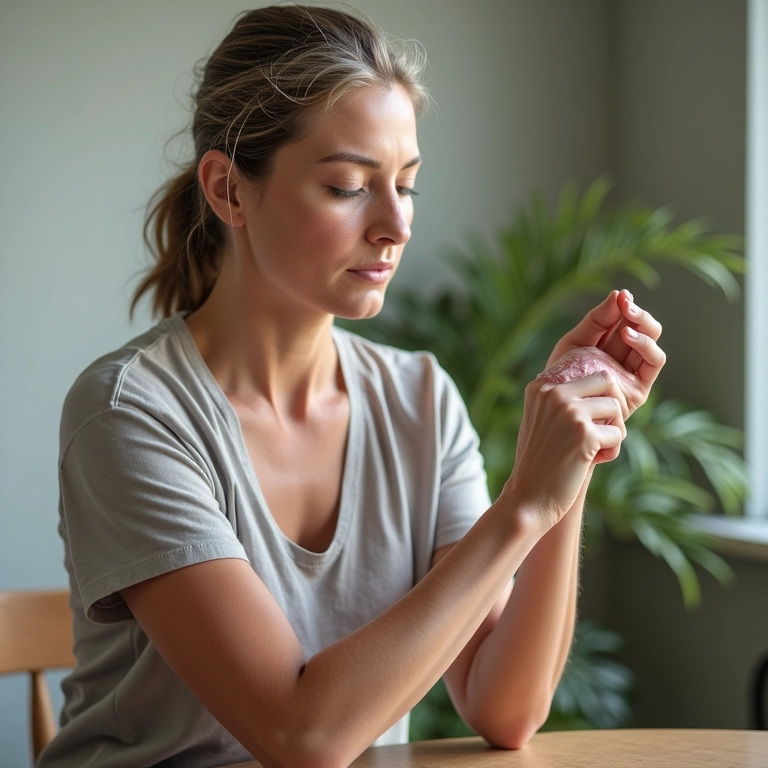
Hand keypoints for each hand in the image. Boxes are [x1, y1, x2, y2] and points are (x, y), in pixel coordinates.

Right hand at [503, 369, 625, 529]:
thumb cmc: (539, 460)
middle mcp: (553, 393)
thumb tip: (603, 381)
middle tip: (599, 431)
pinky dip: (611, 450)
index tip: (585, 422)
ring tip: (595, 448)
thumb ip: (561, 398)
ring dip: (613, 430)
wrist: (528, 498)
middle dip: (610, 407)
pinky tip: (593, 461)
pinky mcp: (584, 433)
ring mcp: (569, 411)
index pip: (588, 374)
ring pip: (615, 407)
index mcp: (540, 386)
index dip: (597, 398)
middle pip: (606, 382)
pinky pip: (618, 433)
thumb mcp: (542, 418)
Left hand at [547, 289, 665, 417]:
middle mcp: (624, 359)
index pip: (625, 321)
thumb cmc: (562, 375)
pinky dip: (646, 345)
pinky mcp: (639, 389)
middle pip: (642, 329)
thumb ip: (596, 320)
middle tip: (626, 302)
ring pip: (652, 343)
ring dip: (644, 326)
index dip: (626, 306)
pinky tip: (629, 335)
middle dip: (636, 313)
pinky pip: (654, 362)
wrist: (555, 407)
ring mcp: (633, 374)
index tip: (622, 296)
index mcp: (608, 346)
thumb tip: (619, 294)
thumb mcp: (575, 341)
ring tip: (627, 317)